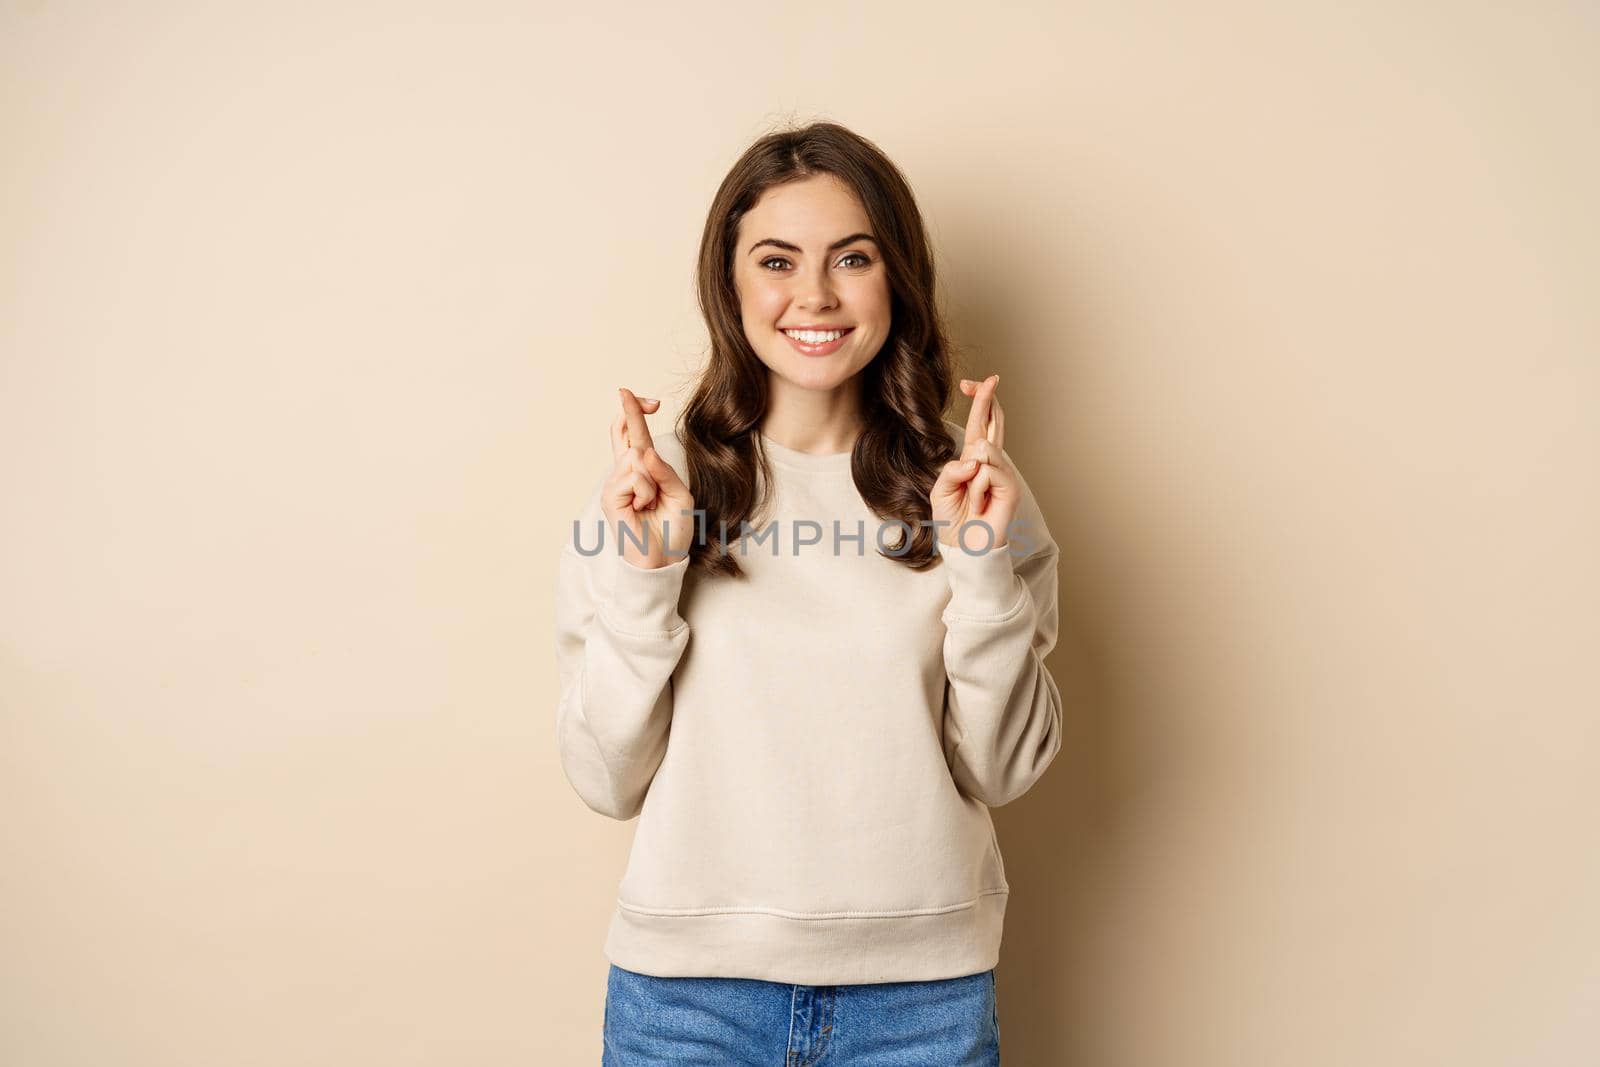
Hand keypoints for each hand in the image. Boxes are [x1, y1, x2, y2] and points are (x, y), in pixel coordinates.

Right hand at [601, 387, 696, 568]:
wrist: (664, 559)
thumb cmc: (673, 529)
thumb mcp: (680, 494)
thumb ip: (665, 471)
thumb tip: (644, 451)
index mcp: (642, 471)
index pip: (632, 435)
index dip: (633, 412)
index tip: (636, 395)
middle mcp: (625, 473)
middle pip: (624, 432)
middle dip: (632, 411)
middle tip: (626, 391)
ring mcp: (615, 484)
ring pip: (637, 458)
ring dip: (653, 480)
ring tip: (651, 503)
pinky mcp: (610, 497)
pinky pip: (634, 478)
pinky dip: (646, 492)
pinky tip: (642, 509)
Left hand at [930, 374, 1018, 552]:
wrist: (965, 547)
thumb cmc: (952, 520)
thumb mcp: (941, 489)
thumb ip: (952, 469)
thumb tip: (976, 457)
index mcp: (973, 460)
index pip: (978, 425)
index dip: (978, 402)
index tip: (972, 383)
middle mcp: (991, 462)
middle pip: (992, 422)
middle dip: (987, 400)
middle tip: (989, 379)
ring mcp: (1003, 474)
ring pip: (986, 449)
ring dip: (971, 473)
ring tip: (972, 496)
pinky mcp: (1010, 487)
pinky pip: (990, 471)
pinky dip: (978, 487)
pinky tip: (980, 502)